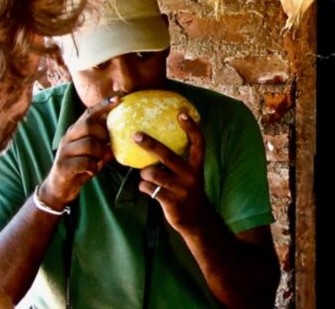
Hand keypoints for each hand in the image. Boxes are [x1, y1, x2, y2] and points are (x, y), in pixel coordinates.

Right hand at [39, 96, 119, 208]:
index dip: (103, 105)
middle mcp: (68, 138)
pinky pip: (84, 162)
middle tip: (105, 146)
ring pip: (88, 144)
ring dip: (99, 154)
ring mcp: (64, 151)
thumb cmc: (80, 166)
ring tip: (98, 161)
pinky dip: (93, 167)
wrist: (60, 187)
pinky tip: (92, 170)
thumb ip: (105, 144)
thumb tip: (124, 137)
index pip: (89, 113)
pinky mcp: (63, 166)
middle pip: (88, 125)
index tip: (118, 99)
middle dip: (102, 135)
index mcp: (76, 131)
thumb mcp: (94, 153)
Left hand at [136, 113, 209, 231]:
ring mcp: (181, 189)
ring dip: (145, 173)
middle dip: (151, 144)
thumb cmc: (187, 190)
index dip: (191, 128)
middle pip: (168, 156)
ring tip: (146, 175)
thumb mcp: (190, 174)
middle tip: (136, 135)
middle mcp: (191, 175)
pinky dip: (143, 186)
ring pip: (153, 174)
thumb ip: (179, 160)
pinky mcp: (171, 202)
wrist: (196, 219)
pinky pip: (149, 189)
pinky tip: (145, 187)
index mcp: (196, 165)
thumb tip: (158, 141)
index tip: (181, 113)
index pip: (198, 143)